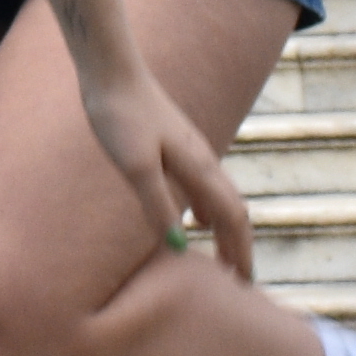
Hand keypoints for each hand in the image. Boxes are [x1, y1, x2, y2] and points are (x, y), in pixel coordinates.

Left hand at [76, 49, 262, 284]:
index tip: (245, 284)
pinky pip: (204, 185)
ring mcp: (191, 150)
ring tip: (223, 256)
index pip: (233, 217)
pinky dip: (210, 210)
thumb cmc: (121, 117)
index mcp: (199, 167)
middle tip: (240, 280)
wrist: (111, 71)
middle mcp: (203, 159)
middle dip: (240, 245)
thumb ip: (157, 206)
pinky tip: (197, 220)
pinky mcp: (175, 145)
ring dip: (227, 229)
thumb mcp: (136, 167)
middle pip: (234, 209)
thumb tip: (178, 247)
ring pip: (221, 196)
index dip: (241, 251)